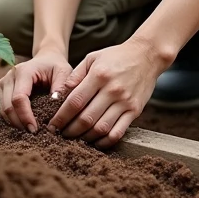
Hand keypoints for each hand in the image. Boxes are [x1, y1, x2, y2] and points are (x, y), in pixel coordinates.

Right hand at [0, 49, 71, 133]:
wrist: (46, 59)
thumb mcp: (64, 72)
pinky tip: (25, 125)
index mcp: (23, 71)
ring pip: (3, 111)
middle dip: (20, 123)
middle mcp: (9, 77)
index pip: (19, 98)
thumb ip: (61, 86)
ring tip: (31, 131)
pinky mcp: (3, 91)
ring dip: (15, 123)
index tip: (36, 129)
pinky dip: (13, 120)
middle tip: (34, 134)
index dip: (25, 116)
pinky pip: (4, 110)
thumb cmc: (55, 66)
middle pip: (7, 107)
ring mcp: (4, 84)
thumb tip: (54, 103)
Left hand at [47, 36, 167, 148]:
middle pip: (86, 118)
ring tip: (75, 139)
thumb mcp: (92, 58)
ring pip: (101, 128)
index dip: (61, 117)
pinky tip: (95, 142)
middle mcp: (112, 90)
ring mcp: (125, 102)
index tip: (52, 125)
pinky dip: (105, 142)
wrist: (147, 55)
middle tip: (60, 135)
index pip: (75, 102)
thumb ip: (75, 75)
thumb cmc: (116, 56)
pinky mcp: (135, 111)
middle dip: (70, 130)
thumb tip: (59, 95)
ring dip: (85, 138)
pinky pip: (118, 132)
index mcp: (99, 75)